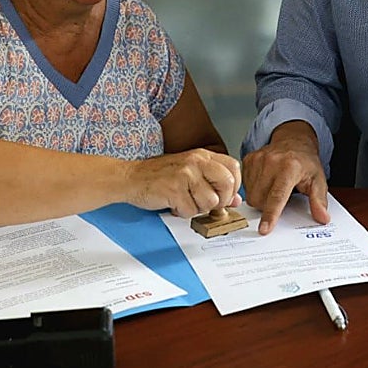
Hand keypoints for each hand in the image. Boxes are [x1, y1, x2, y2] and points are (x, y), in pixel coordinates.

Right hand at [126, 149, 241, 217]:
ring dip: (198, 208)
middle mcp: (196, 161)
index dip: (233, 187)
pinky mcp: (174, 189)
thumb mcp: (191, 173)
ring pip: (210, 202)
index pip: (233, 168)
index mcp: (202, 155)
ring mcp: (185, 175)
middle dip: (221, 201)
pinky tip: (174, 204)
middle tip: (207, 203)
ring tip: (185, 201)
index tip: (225, 195)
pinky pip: (191, 211)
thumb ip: (214, 183)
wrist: (131, 177)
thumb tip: (236, 199)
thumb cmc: (160, 176)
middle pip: (227, 184)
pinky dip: (183, 212)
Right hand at [241, 121, 328, 234]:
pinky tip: (265, 182)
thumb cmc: (305, 162)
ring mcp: (258, 159)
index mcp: (289, 167)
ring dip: (261, 198)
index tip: (265, 229)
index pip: (277, 196)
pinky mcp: (248, 159)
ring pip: (251, 195)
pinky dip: (254, 188)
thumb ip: (319, 200)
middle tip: (281, 197)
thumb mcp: (318, 180)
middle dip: (268, 206)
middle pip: (260, 199)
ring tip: (273, 188)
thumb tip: (322, 217)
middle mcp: (271, 161)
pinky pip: (245, 185)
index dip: (271, 215)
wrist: (294, 141)